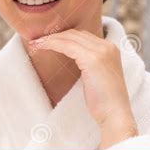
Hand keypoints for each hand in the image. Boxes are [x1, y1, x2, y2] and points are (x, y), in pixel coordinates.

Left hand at [29, 29, 137, 149]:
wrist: (115, 115)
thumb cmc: (104, 101)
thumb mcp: (96, 75)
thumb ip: (88, 62)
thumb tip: (70, 56)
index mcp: (110, 48)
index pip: (82, 35)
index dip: (63, 36)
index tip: (46, 40)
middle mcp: (107, 46)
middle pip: (75, 33)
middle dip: (54, 35)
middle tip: (36, 40)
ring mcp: (101, 51)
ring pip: (69, 37)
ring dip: (50, 39)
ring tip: (35, 44)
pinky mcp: (92, 59)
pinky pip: (66, 46)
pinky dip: (52, 44)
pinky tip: (41, 47)